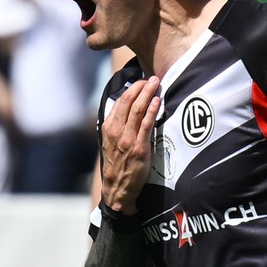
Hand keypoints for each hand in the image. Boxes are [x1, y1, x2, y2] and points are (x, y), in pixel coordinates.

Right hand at [99, 78, 159, 211]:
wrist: (118, 188)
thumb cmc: (118, 165)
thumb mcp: (111, 143)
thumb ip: (118, 126)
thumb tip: (128, 110)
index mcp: (108, 127)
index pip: (120, 102)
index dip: (132, 89)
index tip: (141, 81)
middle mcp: (116, 131)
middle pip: (128, 101)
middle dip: (140, 87)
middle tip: (151, 78)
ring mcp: (127, 139)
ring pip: (137, 109)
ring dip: (148, 93)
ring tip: (156, 83)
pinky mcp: (139, 147)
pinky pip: (146, 124)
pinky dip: (152, 110)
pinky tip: (157, 101)